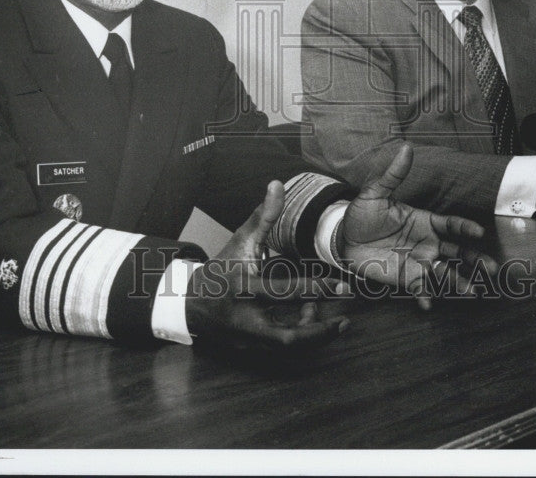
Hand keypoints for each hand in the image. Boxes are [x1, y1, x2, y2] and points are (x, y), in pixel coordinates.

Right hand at [185, 180, 349, 350]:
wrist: (189, 305)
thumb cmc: (222, 269)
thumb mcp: (240, 240)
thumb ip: (263, 215)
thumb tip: (277, 184)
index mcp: (245, 288)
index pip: (285, 292)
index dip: (317, 289)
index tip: (341, 284)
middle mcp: (246, 319)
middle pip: (289, 338)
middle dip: (321, 332)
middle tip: (346, 320)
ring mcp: (248, 340)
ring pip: (288, 349)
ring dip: (313, 335)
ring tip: (328, 317)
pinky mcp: (251, 352)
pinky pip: (281, 350)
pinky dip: (300, 337)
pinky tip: (308, 320)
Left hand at [339, 144, 496, 309]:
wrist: (343, 239)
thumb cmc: (362, 214)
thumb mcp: (376, 192)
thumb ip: (394, 174)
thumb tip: (407, 147)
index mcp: (424, 221)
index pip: (451, 225)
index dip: (465, 228)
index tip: (479, 232)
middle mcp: (427, 242)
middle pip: (457, 251)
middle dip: (475, 259)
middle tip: (493, 267)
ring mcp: (418, 261)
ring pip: (445, 272)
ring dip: (459, 281)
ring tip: (473, 291)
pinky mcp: (406, 278)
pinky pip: (420, 288)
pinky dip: (425, 296)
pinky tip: (428, 304)